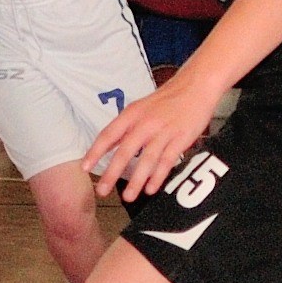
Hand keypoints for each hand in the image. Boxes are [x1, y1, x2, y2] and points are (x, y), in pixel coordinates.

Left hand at [84, 73, 221, 201]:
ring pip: (147, 159)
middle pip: (126, 151)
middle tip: (102, 191)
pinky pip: (167, 160)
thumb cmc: (167, 99)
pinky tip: (151, 188)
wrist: (196, 85)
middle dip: (112, 173)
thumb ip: (126, 127)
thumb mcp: (141, 108)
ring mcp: (164, 131)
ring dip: (136, 180)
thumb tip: (108, 147)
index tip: (85, 168)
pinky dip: (159, 176)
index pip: (109, 134)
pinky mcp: (181, 138)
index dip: (96, 151)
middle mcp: (146, 123)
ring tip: (128, 197)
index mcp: (132, 114)